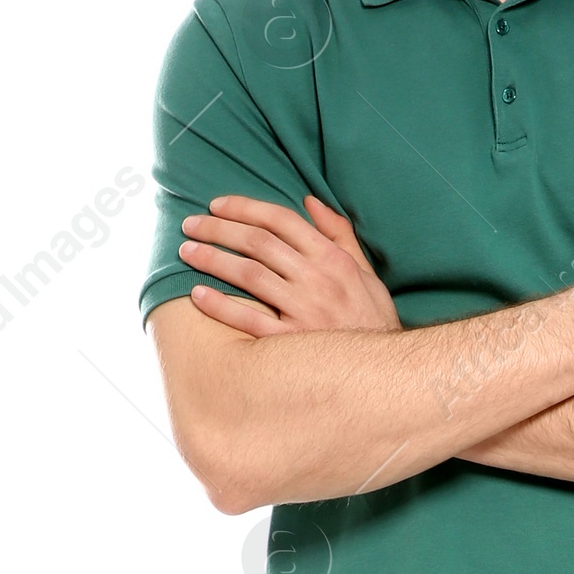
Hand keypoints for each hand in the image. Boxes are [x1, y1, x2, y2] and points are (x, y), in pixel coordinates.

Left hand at [178, 195, 400, 334]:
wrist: (387, 371)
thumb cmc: (372, 319)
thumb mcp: (365, 272)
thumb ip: (339, 234)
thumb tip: (311, 202)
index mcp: (333, 258)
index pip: (281, 220)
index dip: (244, 208)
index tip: (217, 206)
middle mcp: (318, 280)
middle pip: (258, 243)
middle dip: (218, 229)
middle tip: (190, 224)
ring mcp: (304, 311)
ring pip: (248, 275)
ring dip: (212, 259)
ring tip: (186, 252)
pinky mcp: (292, 342)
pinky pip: (249, 321)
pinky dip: (221, 306)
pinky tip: (198, 295)